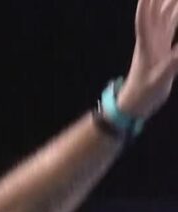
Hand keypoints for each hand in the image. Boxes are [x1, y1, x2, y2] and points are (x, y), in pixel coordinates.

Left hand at [119, 0, 177, 117]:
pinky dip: (177, 17)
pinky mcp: (162, 49)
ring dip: (171, 3)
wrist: (135, 104)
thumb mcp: (160, 79)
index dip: (146, 4)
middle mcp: (151, 40)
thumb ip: (173, 63)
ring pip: (165, 17)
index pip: (145, 19)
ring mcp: (156, 43)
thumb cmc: (143, 93)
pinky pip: (171, 27)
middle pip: (157, 12)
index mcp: (146, 45)